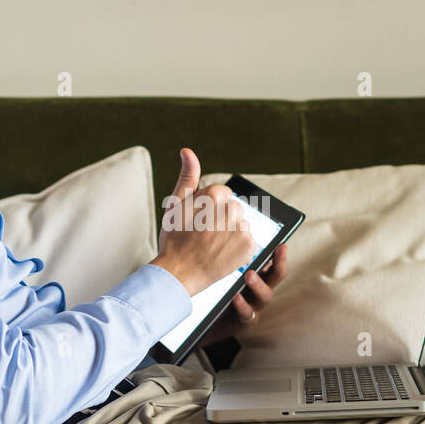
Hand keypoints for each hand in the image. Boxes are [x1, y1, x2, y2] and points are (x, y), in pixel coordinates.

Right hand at [150, 148, 256, 295]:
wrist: (179, 273)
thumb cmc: (175, 239)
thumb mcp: (176, 205)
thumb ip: (187, 177)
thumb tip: (187, 150)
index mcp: (213, 196)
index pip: (222, 194)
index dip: (210, 208)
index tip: (199, 222)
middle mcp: (230, 210)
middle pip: (234, 207)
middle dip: (223, 218)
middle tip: (205, 235)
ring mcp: (241, 229)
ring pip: (241, 223)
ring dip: (232, 232)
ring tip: (213, 245)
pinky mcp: (249, 246)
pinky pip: (249, 240)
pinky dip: (239, 246)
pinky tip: (223, 253)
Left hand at [196, 243, 288, 347]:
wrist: (205, 322)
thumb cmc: (214, 291)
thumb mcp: (220, 270)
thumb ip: (225, 254)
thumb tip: (223, 226)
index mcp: (257, 275)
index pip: (272, 262)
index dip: (279, 254)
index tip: (281, 244)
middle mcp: (259, 290)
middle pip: (276, 277)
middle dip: (280, 263)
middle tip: (279, 251)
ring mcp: (254, 307)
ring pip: (265, 296)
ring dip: (259, 284)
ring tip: (249, 275)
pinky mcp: (243, 322)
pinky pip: (247, 314)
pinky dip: (243, 305)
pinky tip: (236, 297)